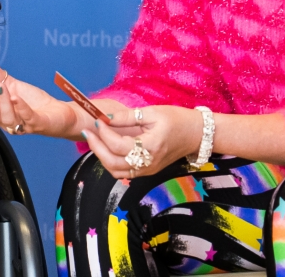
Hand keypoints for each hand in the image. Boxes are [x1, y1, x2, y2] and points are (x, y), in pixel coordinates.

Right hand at [0, 54, 80, 138]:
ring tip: (2, 85)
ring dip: (2, 100)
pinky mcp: (36, 124)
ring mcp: (20, 124)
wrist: (58, 113)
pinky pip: (26, 119)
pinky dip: (20, 108)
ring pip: (5, 117)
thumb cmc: (32, 102)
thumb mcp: (11, 83)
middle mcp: (5, 121)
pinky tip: (16, 97)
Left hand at [80, 105, 202, 179]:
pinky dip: (111, 162)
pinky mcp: (147, 171)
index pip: (119, 145)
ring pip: (116, 171)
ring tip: (95, 140)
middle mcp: (148, 163)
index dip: (104, 133)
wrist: (197, 134)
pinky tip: (107, 147)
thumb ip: (128, 116)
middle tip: (88, 132)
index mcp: (151, 146)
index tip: (98, 120)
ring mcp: (148, 170)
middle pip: (113, 163)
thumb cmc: (177, 119)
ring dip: (102, 156)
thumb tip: (106, 118)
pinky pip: (123, 172)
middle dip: (97, 147)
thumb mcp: (153, 112)